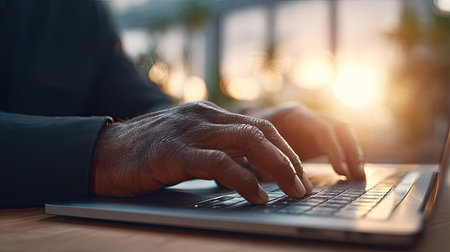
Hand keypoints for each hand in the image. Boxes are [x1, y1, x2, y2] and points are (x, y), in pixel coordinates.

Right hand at [90, 101, 311, 203]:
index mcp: (209, 115)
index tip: (299, 173)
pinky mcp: (175, 151)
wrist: (103, 153)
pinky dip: (244, 179)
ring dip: (277, 168)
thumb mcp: (190, 148)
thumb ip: (219, 154)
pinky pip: (220, 163)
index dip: (285, 150)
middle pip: (261, 132)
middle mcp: (204, 117)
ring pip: (248, 142)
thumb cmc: (147, 154)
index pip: (260, 127)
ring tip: (293, 190)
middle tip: (304, 185)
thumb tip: (252, 173)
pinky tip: (258, 196)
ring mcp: (190, 131)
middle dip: (288, 160)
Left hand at [255, 102, 364, 179]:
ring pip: (342, 134)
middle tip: (356, 176)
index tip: (339, 170)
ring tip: (358, 177)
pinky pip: (338, 143)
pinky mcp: (314, 137)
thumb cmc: (244, 140)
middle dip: (350, 152)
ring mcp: (311, 125)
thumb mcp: (251, 149)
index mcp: (291, 115)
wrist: (240, 131)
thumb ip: (265, 162)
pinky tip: (349, 175)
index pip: (321, 129)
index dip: (334, 150)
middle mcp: (305, 116)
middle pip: (338, 128)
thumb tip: (277, 181)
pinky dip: (346, 157)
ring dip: (353, 154)